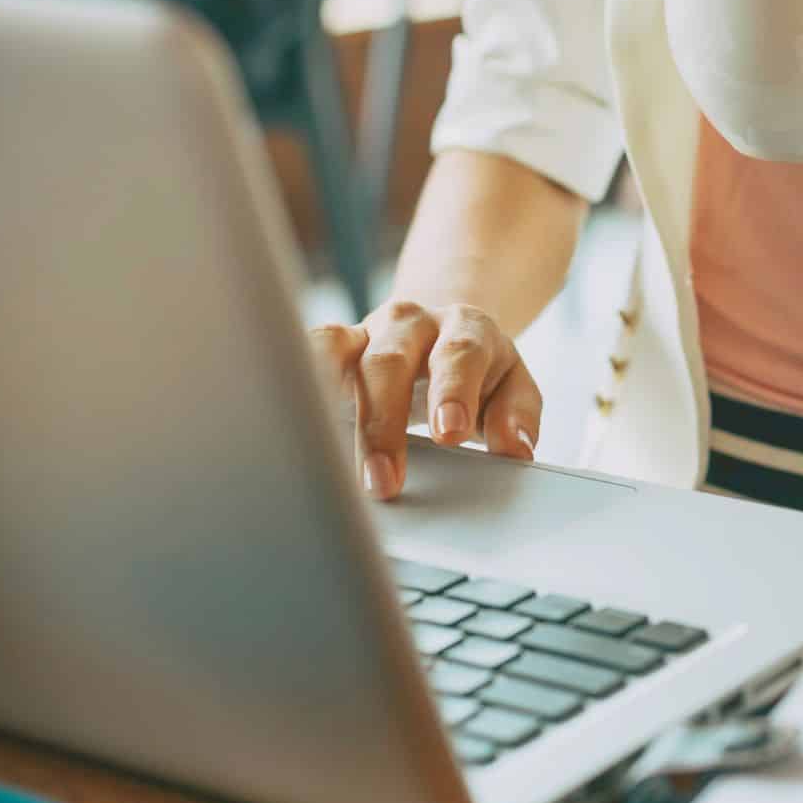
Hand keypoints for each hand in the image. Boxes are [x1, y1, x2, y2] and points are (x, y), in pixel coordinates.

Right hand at [308, 301, 540, 500]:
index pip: (459, 355)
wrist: (444, 330)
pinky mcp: (335, 344)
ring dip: (327, 401)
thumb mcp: (512, 387)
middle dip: (384, 423)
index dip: (452, 392)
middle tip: (384, 479)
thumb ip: (516, 414)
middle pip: (390, 363)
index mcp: (466, 330)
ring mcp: (368, 330)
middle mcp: (413, 323)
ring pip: (337, 350)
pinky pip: (307, 351)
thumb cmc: (479, 372)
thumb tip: (514, 447)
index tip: (448, 433)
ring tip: (319, 451)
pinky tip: (286, 418)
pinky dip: (295, 378)